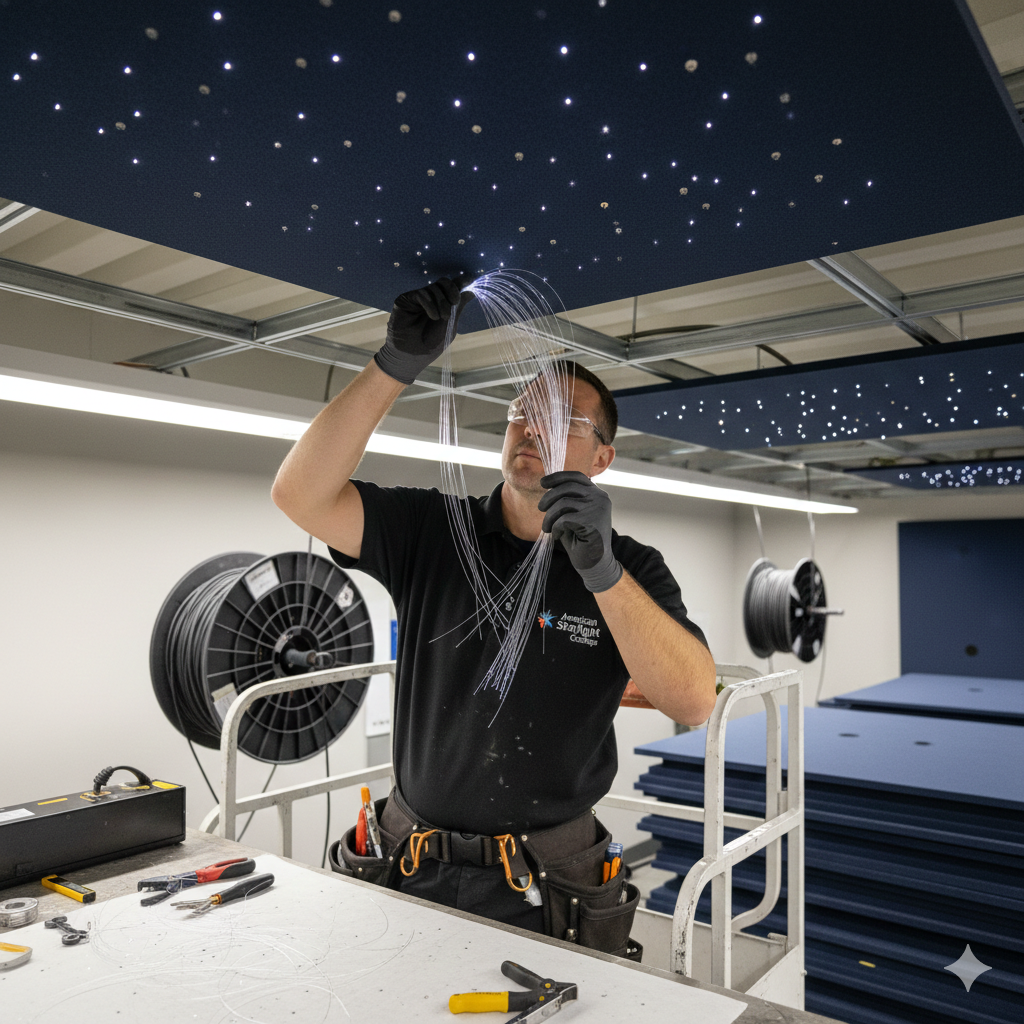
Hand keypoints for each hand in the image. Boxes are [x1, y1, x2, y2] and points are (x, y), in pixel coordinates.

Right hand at [373, 276, 473, 384]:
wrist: (412, 355)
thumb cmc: (432, 344)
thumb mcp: (450, 325)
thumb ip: (458, 308)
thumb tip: (471, 292)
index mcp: (442, 304)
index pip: (452, 288)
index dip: (462, 281)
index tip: (472, 278)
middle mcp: (430, 299)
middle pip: (444, 282)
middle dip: (453, 290)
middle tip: (455, 302)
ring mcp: (418, 298)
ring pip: (434, 288)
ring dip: (442, 302)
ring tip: (441, 318)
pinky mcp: (406, 299)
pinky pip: (422, 293)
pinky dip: (430, 304)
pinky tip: (433, 316)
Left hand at [538, 471, 622, 592]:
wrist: (595, 563)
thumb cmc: (582, 540)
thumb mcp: (574, 515)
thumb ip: (567, 500)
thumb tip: (549, 486)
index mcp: (597, 494)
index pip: (577, 477)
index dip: (558, 477)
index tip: (543, 482)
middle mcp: (600, 498)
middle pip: (567, 487)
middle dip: (549, 497)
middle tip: (540, 508)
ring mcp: (598, 509)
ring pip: (563, 503)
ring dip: (550, 516)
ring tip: (547, 528)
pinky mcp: (592, 521)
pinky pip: (564, 519)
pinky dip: (556, 527)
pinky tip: (557, 535)